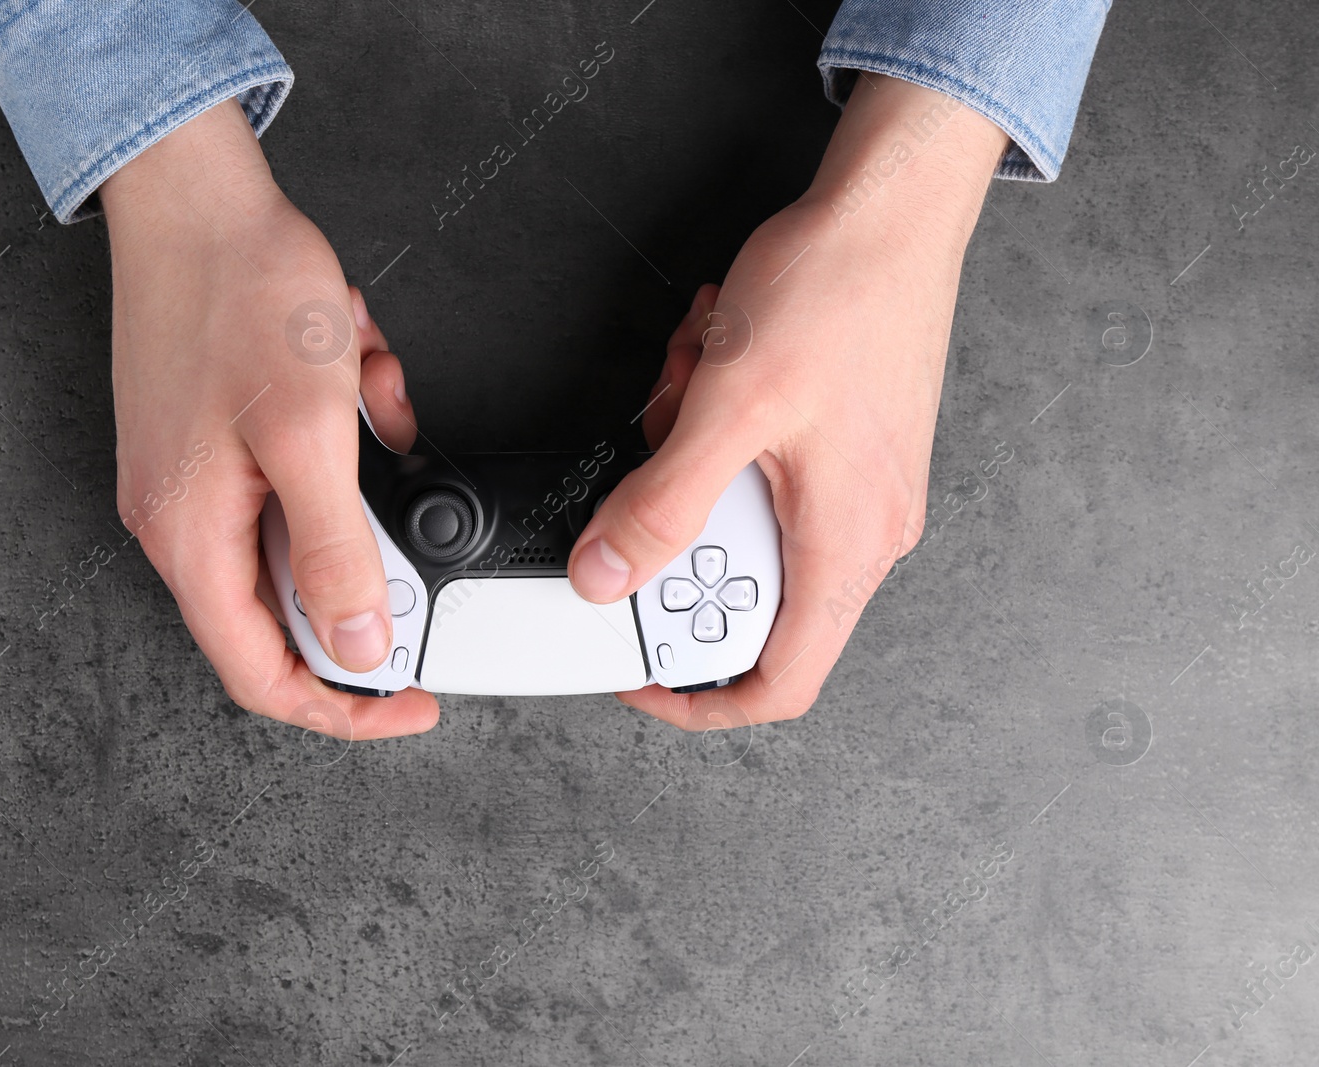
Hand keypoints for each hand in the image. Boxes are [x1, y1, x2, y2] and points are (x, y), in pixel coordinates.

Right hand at [100, 100, 435, 738]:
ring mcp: (197, 478)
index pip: (262, 675)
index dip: (341, 706)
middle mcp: (182, 521)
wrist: (197, 197)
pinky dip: (346, 437)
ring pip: (304, 529)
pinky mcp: (219, 438)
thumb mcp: (309, 437)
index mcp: (191, 537)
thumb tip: (359, 644)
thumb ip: (334, 554)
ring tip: (372, 404)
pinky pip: (302, 471)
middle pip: (286, 607)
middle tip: (411, 519)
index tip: (408, 703)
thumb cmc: (237, 296)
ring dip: (361, 488)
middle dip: (364, 561)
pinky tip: (355, 374)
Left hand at [568, 74, 1009, 728]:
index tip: (637, 672)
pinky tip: (712, 360)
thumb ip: (661, 504)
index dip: (699, 697)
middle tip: (659, 453)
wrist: (894, 208)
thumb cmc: (840, 293)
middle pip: (742, 589)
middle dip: (680, 525)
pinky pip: (756, 469)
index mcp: (846, 546)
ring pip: (740, 518)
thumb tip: (606, 576)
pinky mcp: (839, 447)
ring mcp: (854, 488)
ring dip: (691, 456)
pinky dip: (715, 427)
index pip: (780, 681)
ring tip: (694, 379)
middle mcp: (863, 530)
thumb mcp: (727, 405)